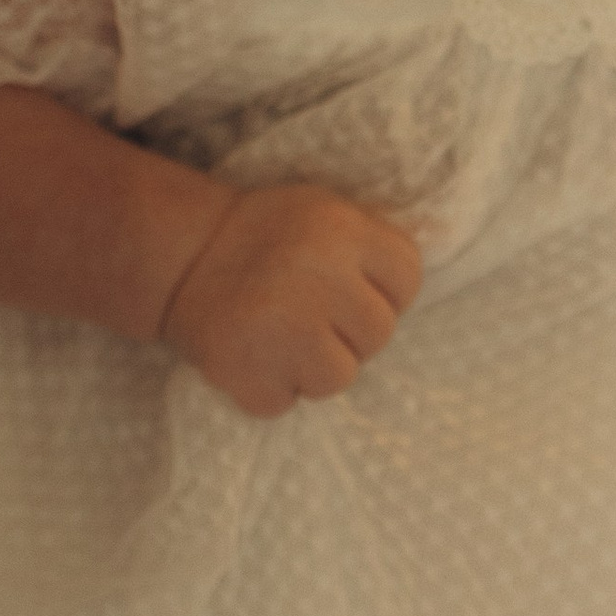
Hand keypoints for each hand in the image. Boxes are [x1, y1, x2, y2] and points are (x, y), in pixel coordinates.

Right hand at [158, 185, 422, 417]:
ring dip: (312, 366)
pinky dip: (270, 389)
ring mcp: (282, 329)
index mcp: (341, 231)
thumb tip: (434, 273)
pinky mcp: (247, 373)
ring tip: (281, 337)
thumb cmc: (265, 236)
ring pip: (339, 378)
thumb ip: (374, 243)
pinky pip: (287, 402)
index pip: (407, 280)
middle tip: (308, 313)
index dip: (383, 291)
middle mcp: (317, 277)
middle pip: (378, 335)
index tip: (350, 288)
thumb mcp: (325, 213)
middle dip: (348, 332)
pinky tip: (253, 355)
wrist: (181, 256)